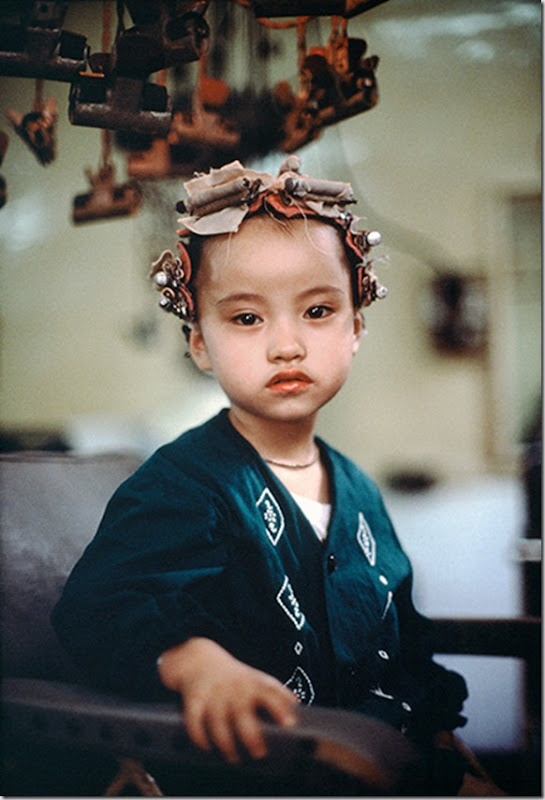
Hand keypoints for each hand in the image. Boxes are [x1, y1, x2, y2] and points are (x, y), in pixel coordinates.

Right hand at [157, 637, 297, 763]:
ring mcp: (213, 695)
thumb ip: (276, 694)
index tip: (289, 723)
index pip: (269, 692)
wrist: (199, 660)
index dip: (280, 707)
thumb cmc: (235, 678)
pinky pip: (194, 722)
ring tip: (234, 757)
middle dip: (251, 736)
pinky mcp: (194, 700)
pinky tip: (207, 746)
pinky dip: (200, 737)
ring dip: (226, 744)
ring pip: (218, 724)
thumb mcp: (256, 679)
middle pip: (242, 713)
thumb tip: (297, 707)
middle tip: (259, 753)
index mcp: (252, 683)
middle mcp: (233, 689)